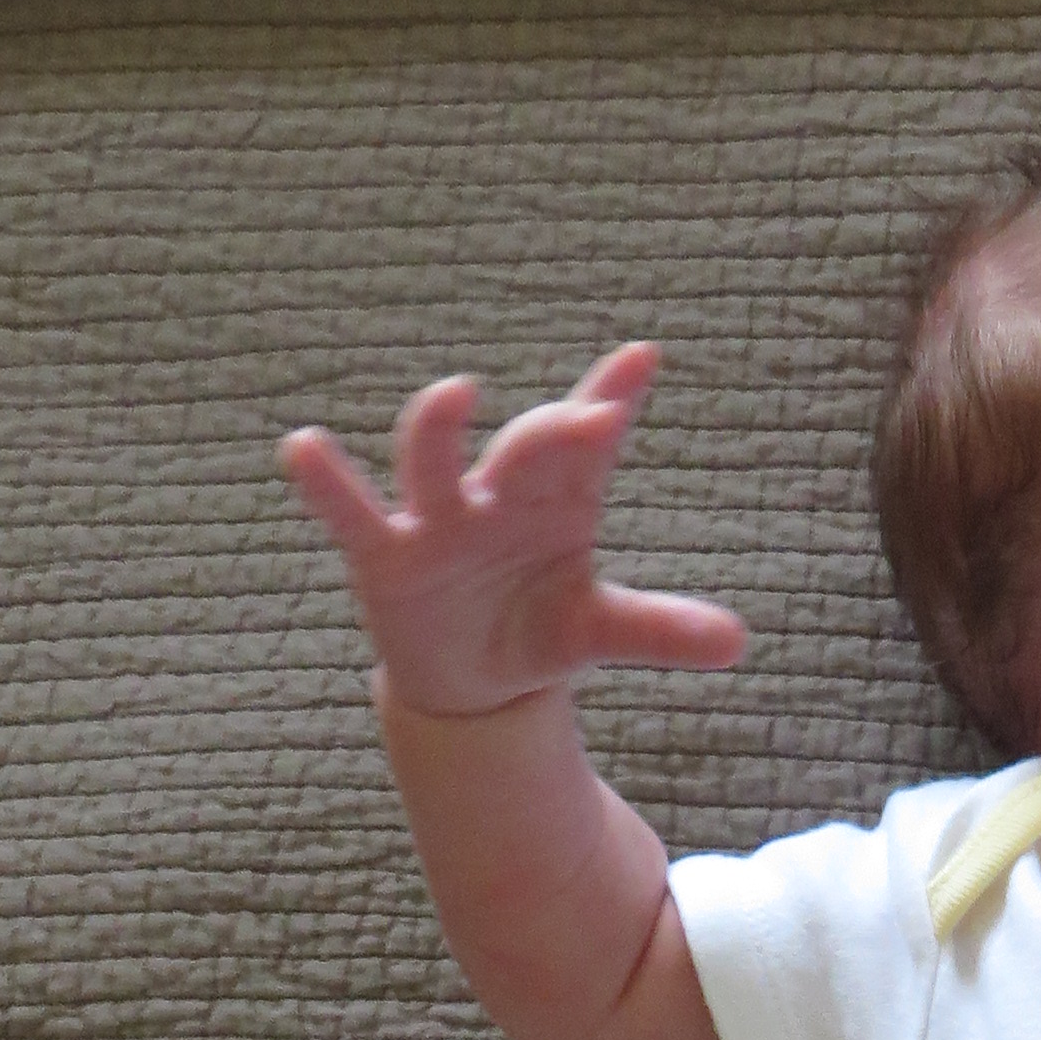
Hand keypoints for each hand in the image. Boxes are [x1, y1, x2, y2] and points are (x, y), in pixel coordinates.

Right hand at [279, 341, 747, 720]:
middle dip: (553, 432)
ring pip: (432, 458)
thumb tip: (737, 643)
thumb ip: (659, 630)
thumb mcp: (599, 632)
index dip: (612, 398)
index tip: (643, 359)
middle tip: (590, 421)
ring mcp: (440, 519)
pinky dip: (325, 480)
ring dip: (441, 426)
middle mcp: (499, 495)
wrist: (476, 680)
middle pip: (525, 450)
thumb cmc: (541, 628)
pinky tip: (303, 446)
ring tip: (460, 392)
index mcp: (561, 502)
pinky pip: (350, 512)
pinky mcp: (386, 555)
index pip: (590, 443)